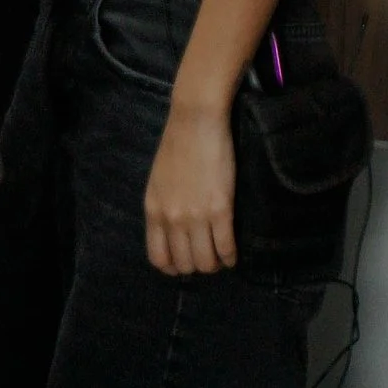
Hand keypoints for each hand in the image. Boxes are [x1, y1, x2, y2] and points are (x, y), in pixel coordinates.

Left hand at [144, 96, 237, 277]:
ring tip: (222, 255)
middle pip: (185, 264)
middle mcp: (172, 218)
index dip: (174, 266)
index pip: (159, 258)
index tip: (185, 261)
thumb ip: (163, 208)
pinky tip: (233, 252)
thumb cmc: (178, 145)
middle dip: (197, 265)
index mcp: (153, 210)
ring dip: (215, 263)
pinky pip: (226, 248)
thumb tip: (174, 234)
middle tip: (208, 256)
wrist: (196, 120)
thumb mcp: (158, 181)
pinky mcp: (220, 209)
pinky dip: (231, 256)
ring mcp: (196, 215)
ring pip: (206, 262)